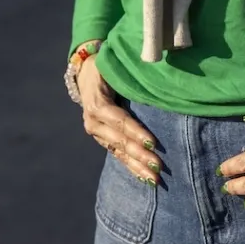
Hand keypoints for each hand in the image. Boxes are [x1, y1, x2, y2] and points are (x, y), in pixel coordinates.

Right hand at [79, 55, 163, 183]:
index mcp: (97, 102)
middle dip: (140, 154)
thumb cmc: (108, 65)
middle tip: (159, 166)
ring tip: (155, 179)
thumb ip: (130, 73)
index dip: (136, 131)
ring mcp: (96, 132)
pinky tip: (144, 177)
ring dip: (137, 166)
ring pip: (119, 152)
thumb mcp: (114, 65)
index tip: (153, 142)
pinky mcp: (102, 138)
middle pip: (120, 140)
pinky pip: (117, 154)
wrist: (86, 72)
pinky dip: (131, 166)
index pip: (119, 120)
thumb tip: (157, 71)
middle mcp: (94, 121)